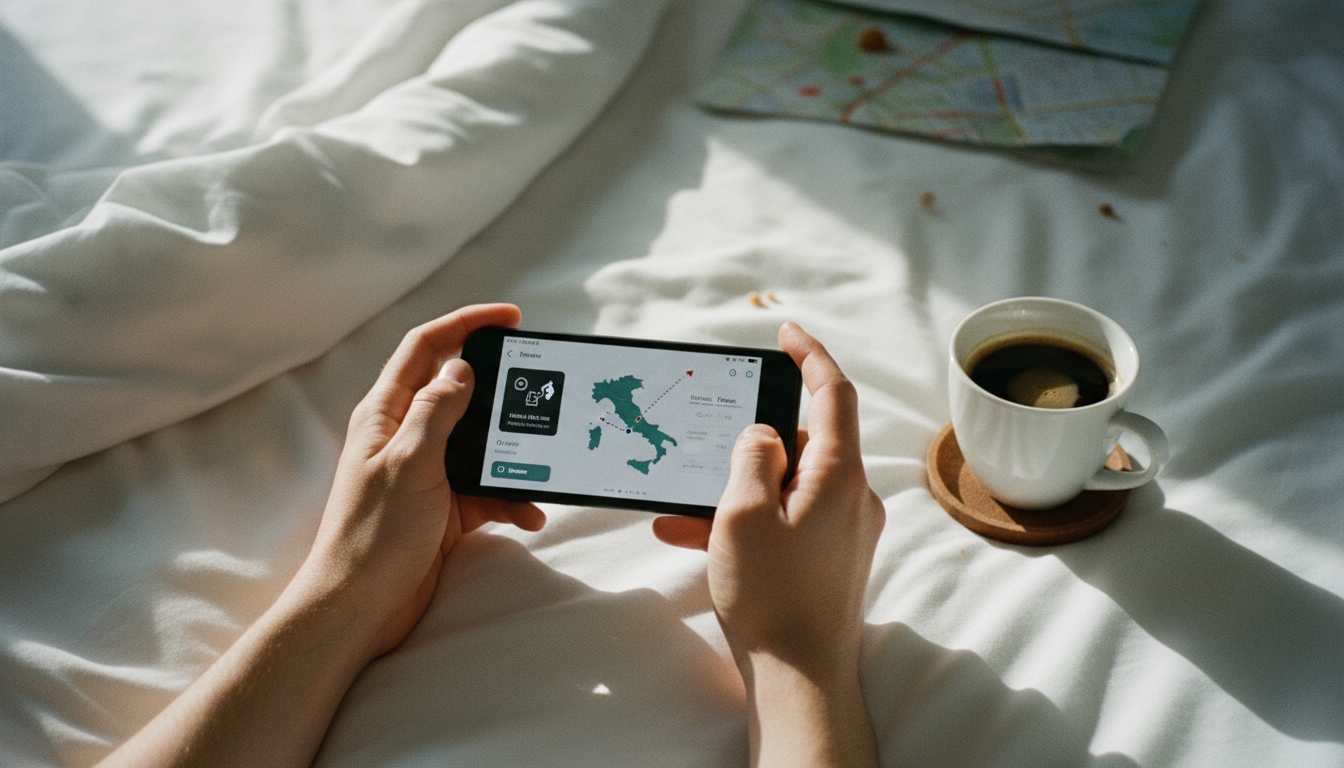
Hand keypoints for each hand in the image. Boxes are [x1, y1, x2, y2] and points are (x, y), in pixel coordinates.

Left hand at [301, 303, 545, 659]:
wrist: (359, 609)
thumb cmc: (373, 535)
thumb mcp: (410, 462)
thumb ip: (437, 409)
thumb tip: (461, 366)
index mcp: (386, 414)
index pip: (426, 348)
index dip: (466, 323)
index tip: (510, 318)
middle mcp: (406, 437)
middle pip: (460, 392)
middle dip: (501, 391)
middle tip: (538, 388)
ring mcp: (426, 474)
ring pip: (481, 445)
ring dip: (513, 455)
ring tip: (541, 463)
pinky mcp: (444, 509)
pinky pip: (487, 491)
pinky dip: (510, 499)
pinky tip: (528, 514)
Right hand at [653, 322, 883, 766]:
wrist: (799, 678)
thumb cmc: (772, 598)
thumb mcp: (744, 513)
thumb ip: (752, 457)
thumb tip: (763, 434)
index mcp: (839, 474)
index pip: (832, 393)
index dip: (809, 355)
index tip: (786, 332)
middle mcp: (851, 496)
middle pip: (804, 440)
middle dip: (752, 437)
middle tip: (712, 437)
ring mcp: (842, 530)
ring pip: (786, 484)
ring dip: (736, 487)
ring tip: (682, 503)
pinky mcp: (828, 558)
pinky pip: (784, 520)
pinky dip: (746, 520)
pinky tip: (691, 535)